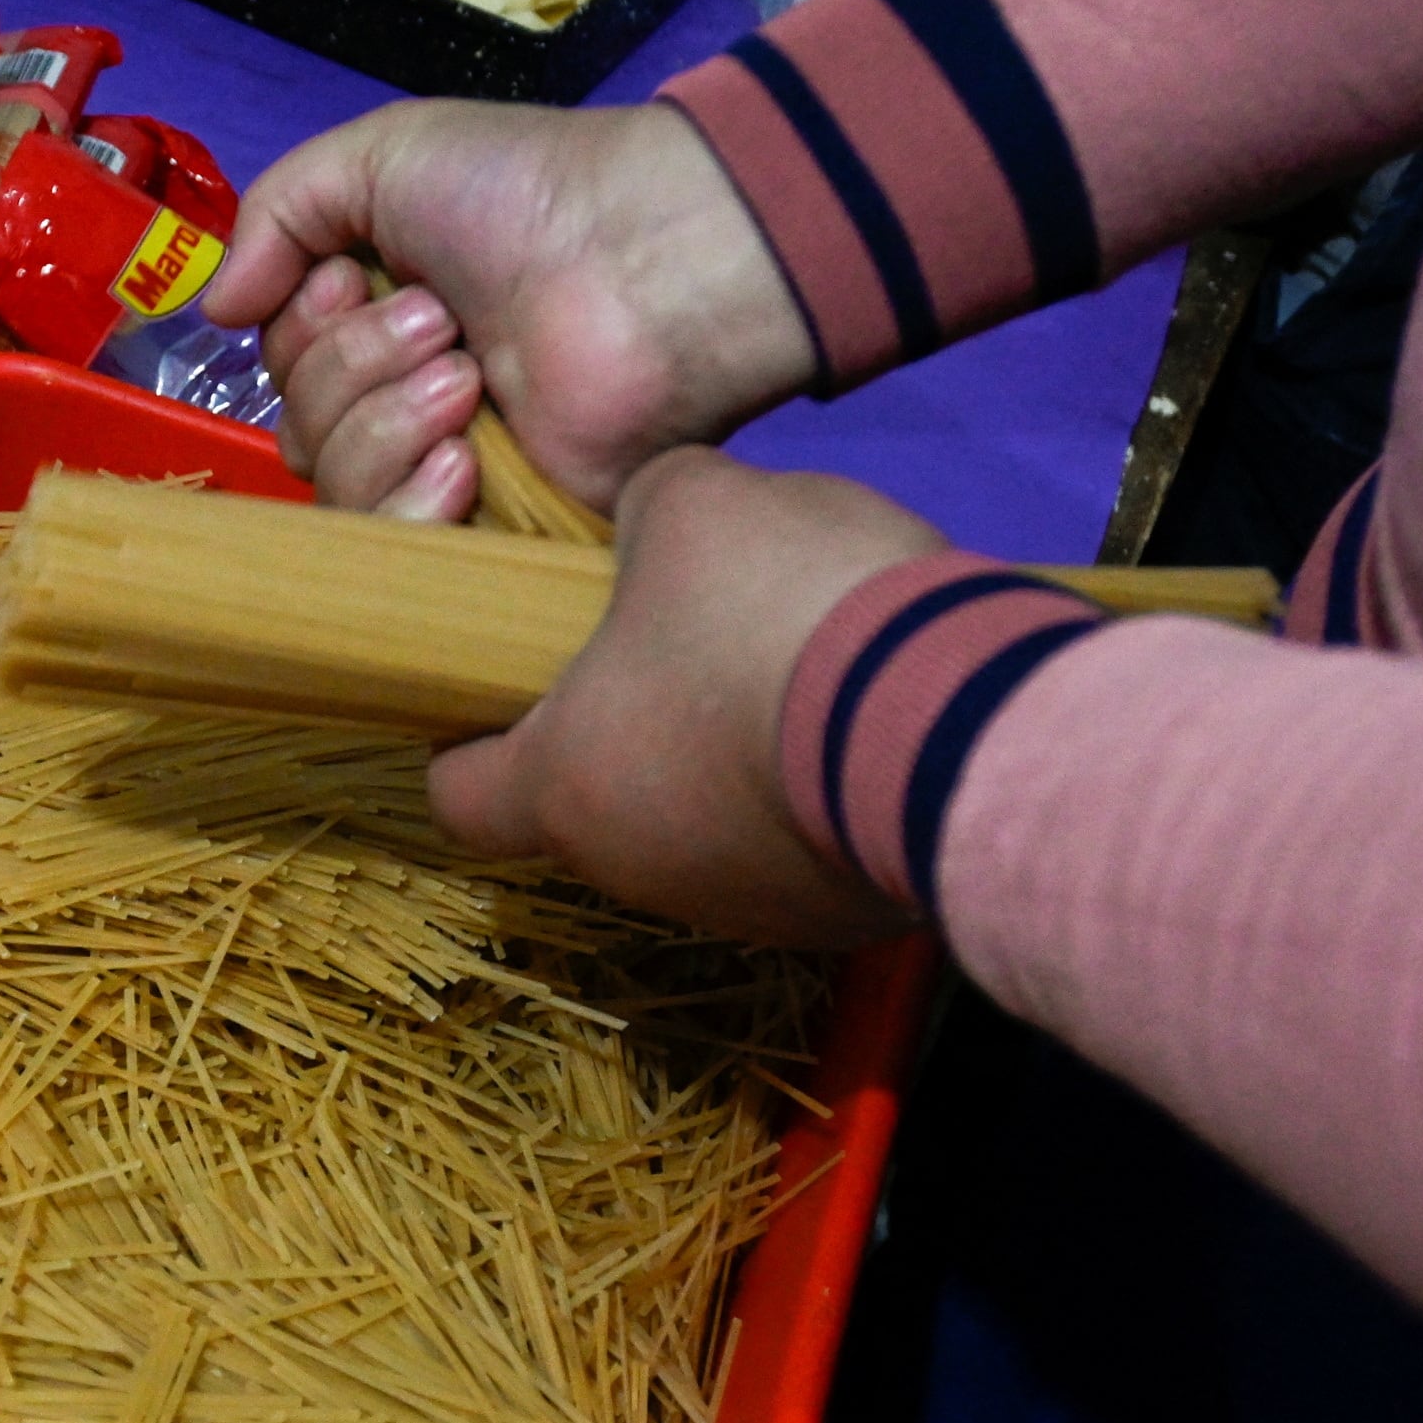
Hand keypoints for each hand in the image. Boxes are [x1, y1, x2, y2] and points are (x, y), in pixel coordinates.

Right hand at [201, 100, 814, 520]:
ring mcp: (454, 472)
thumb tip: (214, 311)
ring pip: (335, 489)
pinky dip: (409, 503)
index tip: (353, 278)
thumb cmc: (529, 191)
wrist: (645, 258)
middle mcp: (410, 399)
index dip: (299, 330)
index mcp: (382, 321)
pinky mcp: (496, 535)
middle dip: (349, 368)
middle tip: (443, 320)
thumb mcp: (380, 157)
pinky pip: (395, 554)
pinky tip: (465, 460)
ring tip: (469, 375)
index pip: (282, 369)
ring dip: (383, 422)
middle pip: (299, 431)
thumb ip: (277, 213)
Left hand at [429, 448, 948, 944]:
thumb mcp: (696, 504)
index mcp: (566, 787)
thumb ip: (650, 512)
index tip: (497, 692)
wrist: (960, 716)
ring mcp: (751, 907)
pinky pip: (810, 846)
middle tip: (682, 647)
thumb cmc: (778, 610)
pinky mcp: (848, 917)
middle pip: (601, 809)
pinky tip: (869, 723)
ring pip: (711, 832)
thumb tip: (659, 524)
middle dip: (631, 730)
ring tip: (800, 673)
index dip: (468, 741)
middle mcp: (642, 872)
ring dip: (735, 762)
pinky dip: (821, 791)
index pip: (461, 797)